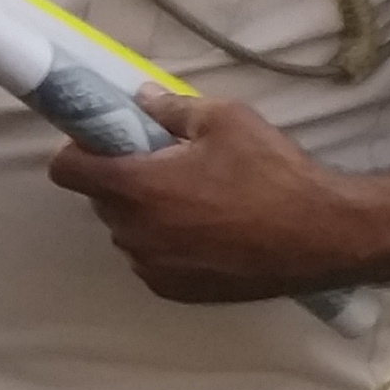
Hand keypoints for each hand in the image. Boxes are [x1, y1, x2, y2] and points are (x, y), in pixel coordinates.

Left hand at [44, 92, 367, 302]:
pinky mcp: (173, 291)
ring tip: (195, 199)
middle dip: (121, 179)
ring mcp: (150, 266)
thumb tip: (140, 98)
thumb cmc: (274, 174)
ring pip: (126, 230)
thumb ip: (172, 108)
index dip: (78, 150)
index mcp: (135, 187)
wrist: (324, 237)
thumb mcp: (227, 121)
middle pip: (99, 199)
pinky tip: (205, 231)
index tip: (106, 141)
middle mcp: (132, 232)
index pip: (65, 170)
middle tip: (165, 164)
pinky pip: (149, 259)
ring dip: (143, 213)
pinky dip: (163, 243)